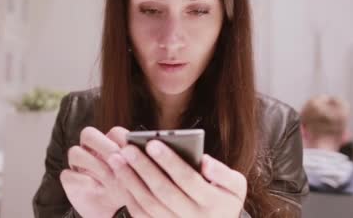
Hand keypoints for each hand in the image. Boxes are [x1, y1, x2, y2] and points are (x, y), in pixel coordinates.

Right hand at [60, 126, 147, 217]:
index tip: (133, 152)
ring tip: (111, 179)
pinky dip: (83, 181)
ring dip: (95, 165)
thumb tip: (143, 154)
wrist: (115, 214)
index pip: (114, 132)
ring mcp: (78, 164)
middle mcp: (91, 150)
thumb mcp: (136, 178)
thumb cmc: (127, 191)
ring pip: (76, 152)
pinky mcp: (69, 179)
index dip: (123, 140)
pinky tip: (98, 190)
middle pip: (88, 134)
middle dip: (104, 146)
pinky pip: (68, 174)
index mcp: (111, 144)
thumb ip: (137, 163)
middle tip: (119, 160)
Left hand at [107, 139, 246, 217]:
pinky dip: (128, 195)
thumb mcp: (235, 185)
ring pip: (148, 205)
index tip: (152, 143)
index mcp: (213, 203)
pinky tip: (120, 175)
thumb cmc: (223, 198)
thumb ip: (223, 172)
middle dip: (144, 168)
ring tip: (117, 158)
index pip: (188, 179)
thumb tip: (205, 161)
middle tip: (128, 148)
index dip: (169, 161)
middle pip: (164, 192)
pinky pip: (141, 215)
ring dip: (130, 181)